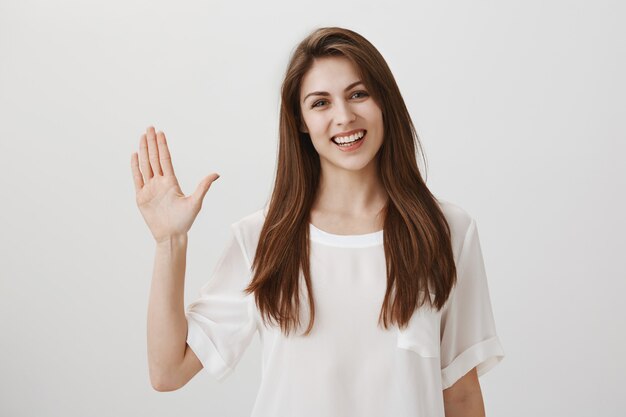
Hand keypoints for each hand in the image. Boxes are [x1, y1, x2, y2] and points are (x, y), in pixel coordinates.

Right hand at [130, 126, 219, 242]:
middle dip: (152, 143)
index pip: (166, 159)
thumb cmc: (185, 221)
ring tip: (142, 137)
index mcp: (172, 182)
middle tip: (149, 127)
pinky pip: (137, 178)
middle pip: (154, 158)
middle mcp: (160, 183)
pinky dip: (135, 167)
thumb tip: (217, 174)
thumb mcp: (196, 202)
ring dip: (143, 151)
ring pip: (145, 165)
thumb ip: (203, 186)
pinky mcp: (141, 197)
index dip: (163, 146)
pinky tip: (135, 155)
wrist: (171, 235)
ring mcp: (150, 189)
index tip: (161, 133)